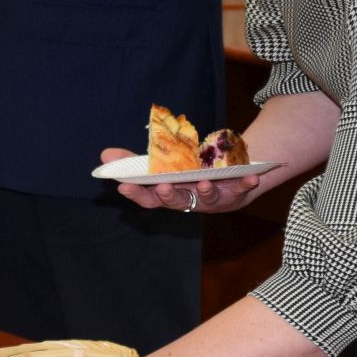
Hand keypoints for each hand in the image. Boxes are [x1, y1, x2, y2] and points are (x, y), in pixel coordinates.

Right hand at [105, 145, 266, 213]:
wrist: (231, 174)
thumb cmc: (191, 171)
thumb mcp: (164, 163)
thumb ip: (136, 161)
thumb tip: (105, 155)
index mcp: (170, 193)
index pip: (149, 198)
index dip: (136, 194)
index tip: (124, 185)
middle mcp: (189, 200)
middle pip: (177, 202)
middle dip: (170, 195)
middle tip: (163, 186)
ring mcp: (212, 199)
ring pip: (207, 198)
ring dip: (206, 191)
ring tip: (205, 183)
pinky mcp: (235, 193)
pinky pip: (241, 189)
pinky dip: (245, 183)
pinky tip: (250, 178)